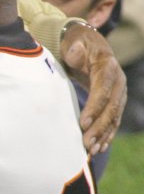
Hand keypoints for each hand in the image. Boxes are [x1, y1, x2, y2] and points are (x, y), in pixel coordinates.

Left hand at [60, 21, 126, 154]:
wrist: (90, 45)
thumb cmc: (78, 44)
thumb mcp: (75, 43)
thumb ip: (74, 49)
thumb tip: (75, 51)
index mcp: (108, 68)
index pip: (102, 91)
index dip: (94, 108)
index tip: (83, 123)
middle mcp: (118, 82)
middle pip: (110, 108)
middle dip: (99, 127)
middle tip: (86, 143)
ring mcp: (119, 93)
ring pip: (113, 117)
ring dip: (103, 135)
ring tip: (91, 151)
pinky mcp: (116, 101)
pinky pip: (114, 120)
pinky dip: (107, 134)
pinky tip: (100, 147)